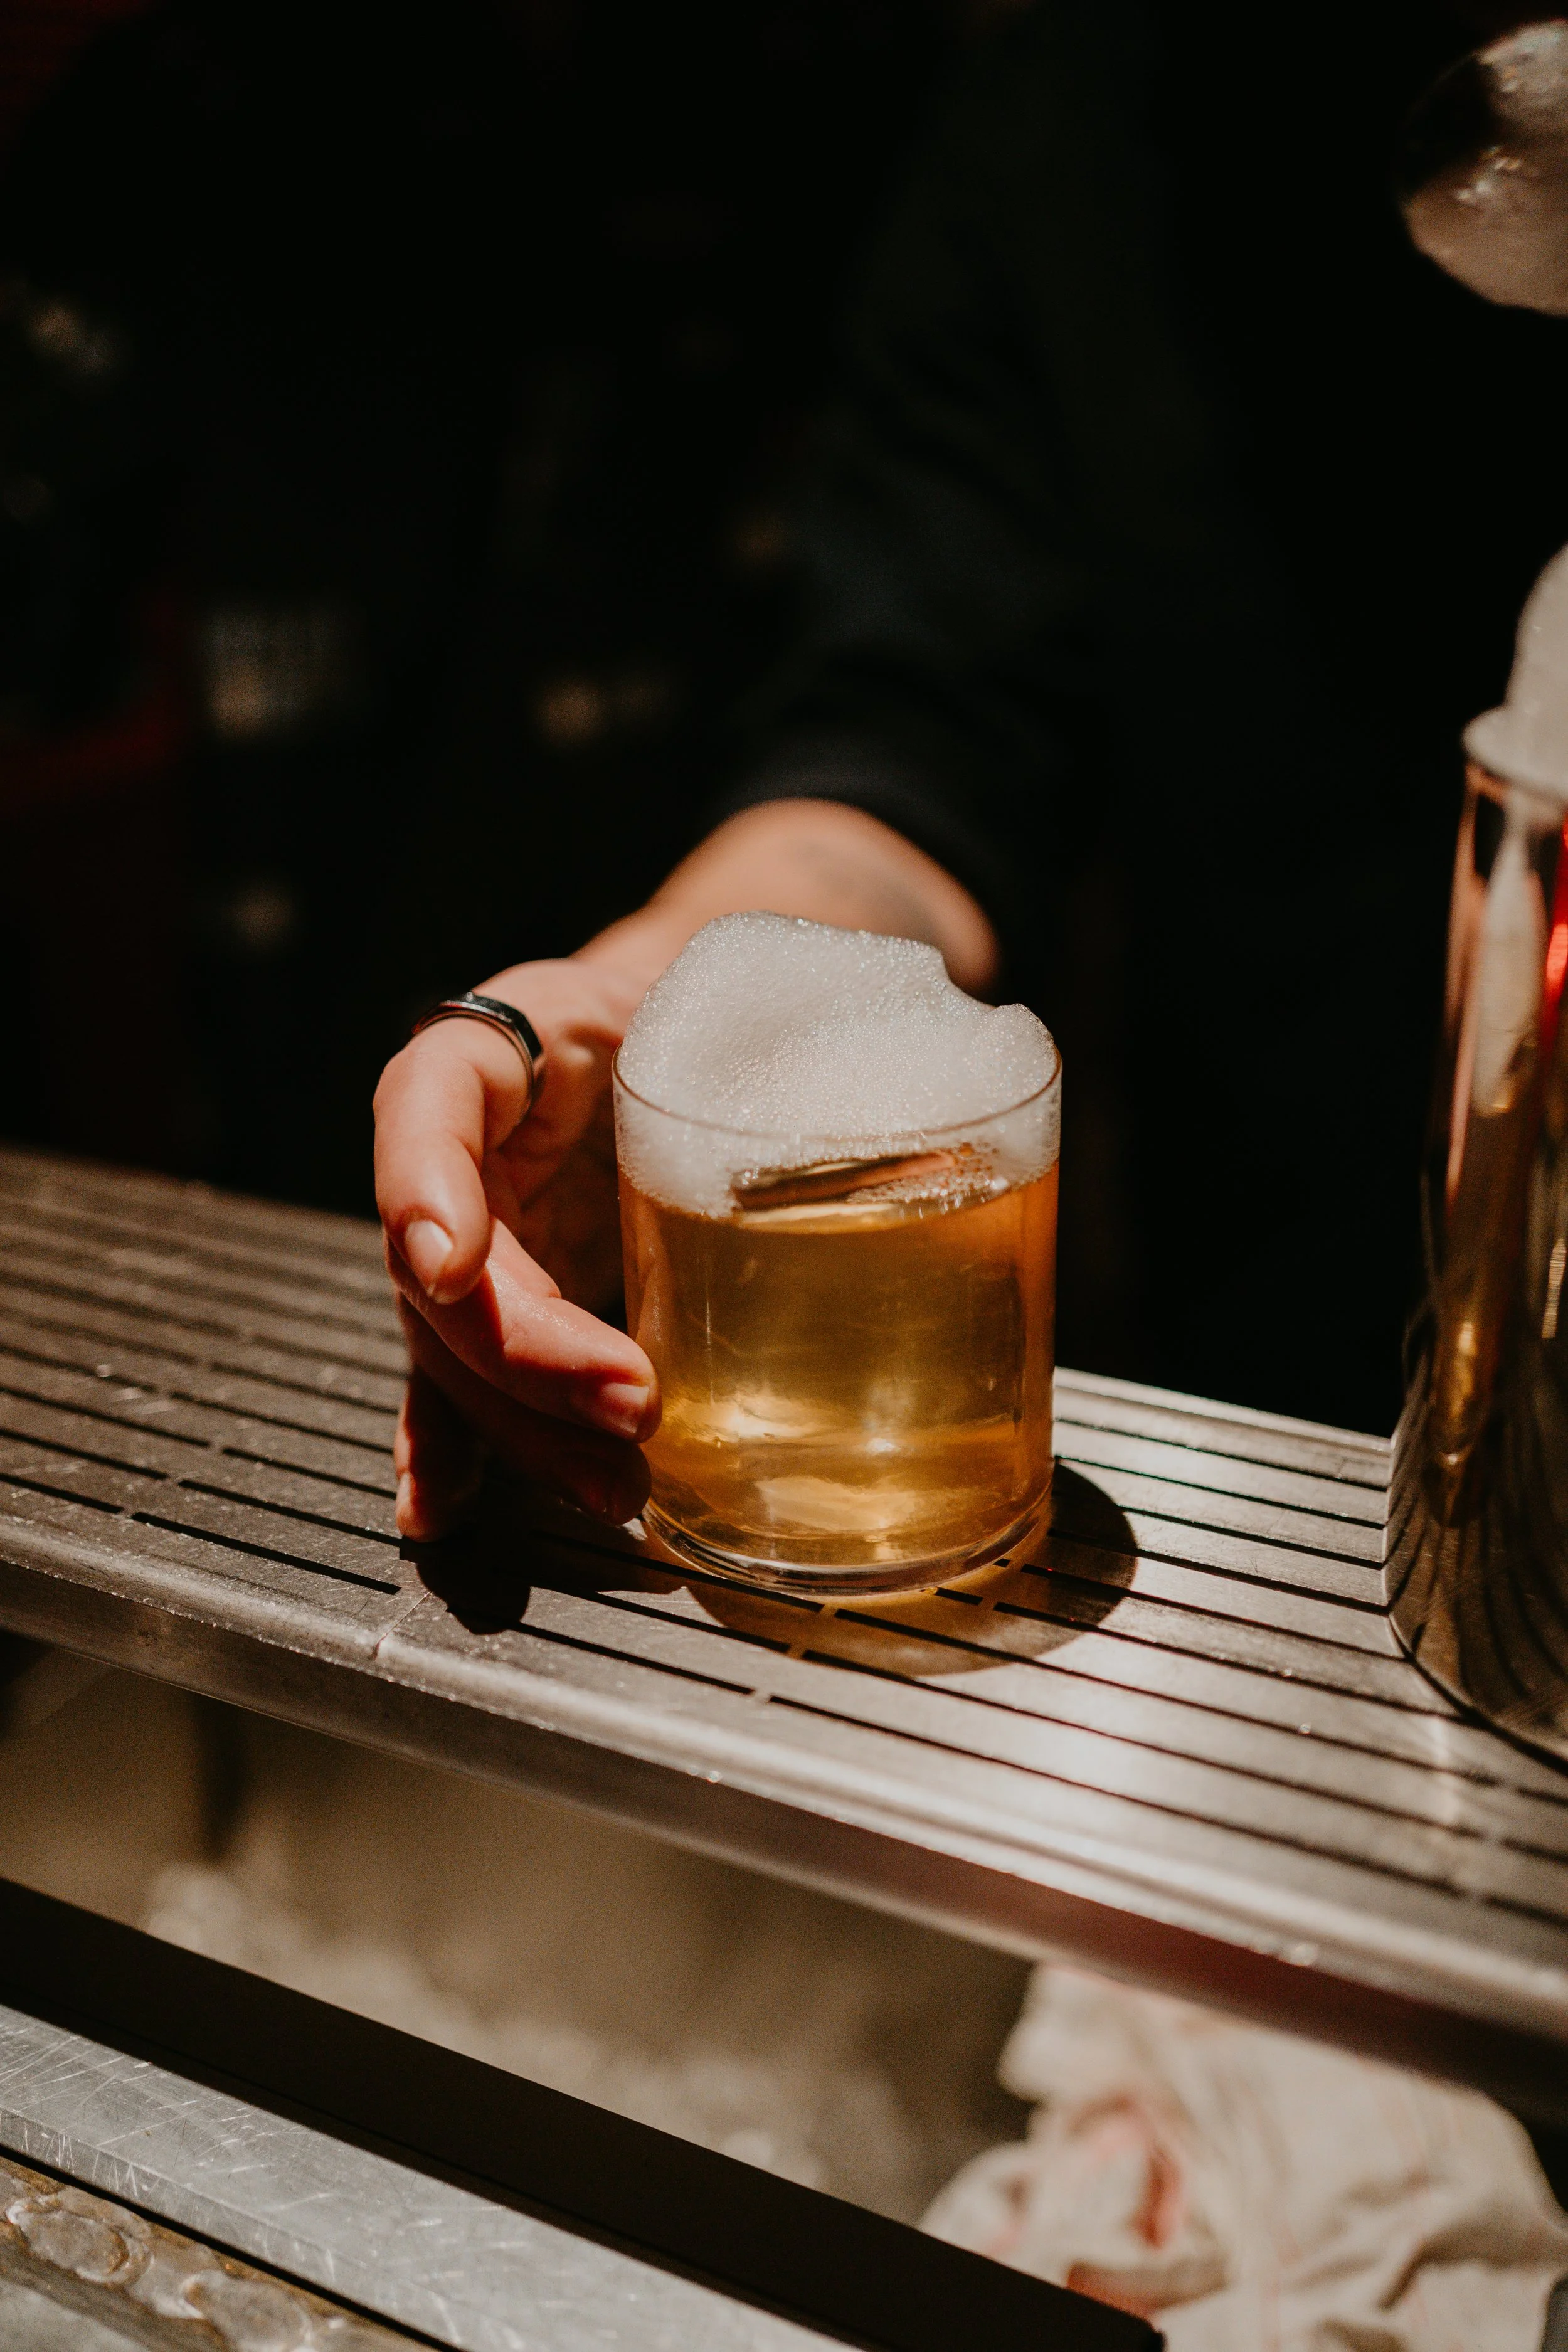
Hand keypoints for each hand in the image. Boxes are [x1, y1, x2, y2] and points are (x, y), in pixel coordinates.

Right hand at [373, 800, 995, 1539]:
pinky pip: (460, 1381)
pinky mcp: (511, 1298)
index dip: (425, 1181)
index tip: (452, 1261)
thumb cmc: (726, 1006)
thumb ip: (818, 1039)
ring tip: (614, 1489)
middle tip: (631, 1403)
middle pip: (455, 1262)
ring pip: (457, 1344)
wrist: (700, 1022)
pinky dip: (457, 1448)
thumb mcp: (762, 997)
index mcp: (516, 1044)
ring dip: (527, 1428)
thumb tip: (988, 1103)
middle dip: (530, 1354)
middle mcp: (473, 1141)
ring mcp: (480, 1228)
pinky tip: (449, 1508)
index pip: (433, 1094)